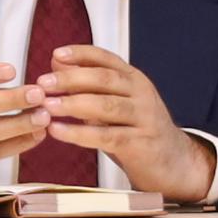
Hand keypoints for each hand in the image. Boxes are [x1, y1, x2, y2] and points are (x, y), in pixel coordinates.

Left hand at [35, 47, 217, 204]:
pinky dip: (79, 133)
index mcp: (134, 79)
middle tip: (43, 83)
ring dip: (72, 104)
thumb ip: (88, 85)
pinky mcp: (140, 144)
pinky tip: (59, 131)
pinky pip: (106, 136)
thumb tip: (58, 64)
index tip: (56, 54)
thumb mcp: (115, 103)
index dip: (80, 54)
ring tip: (47, 106)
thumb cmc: (139, 131)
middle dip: (70, 79)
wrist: (173, 163)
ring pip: (105, 106)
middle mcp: (140, 94)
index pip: (106, 59)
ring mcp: (143, 118)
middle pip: (104, 79)